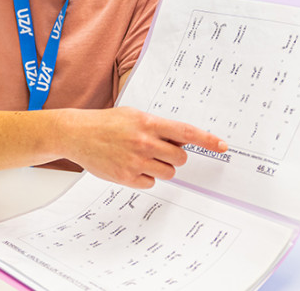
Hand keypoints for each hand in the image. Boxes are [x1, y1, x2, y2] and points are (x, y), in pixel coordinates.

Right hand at [69, 106, 226, 188]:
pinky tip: (130, 166)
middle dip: (174, 156)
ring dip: (160, 167)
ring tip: (141, 157)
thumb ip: (157, 127)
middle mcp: (143, 141)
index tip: (222, 145)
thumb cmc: (106, 123)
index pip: (185, 132)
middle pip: (180, 158)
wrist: (76, 133)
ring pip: (168, 173)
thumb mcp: (133, 115)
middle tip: (159, 151)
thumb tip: (181, 142)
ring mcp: (134, 161)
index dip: (207, 140)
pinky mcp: (126, 177)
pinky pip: (151, 183)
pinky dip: (145, 177)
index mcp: (147, 123)